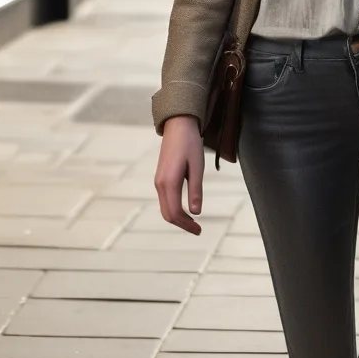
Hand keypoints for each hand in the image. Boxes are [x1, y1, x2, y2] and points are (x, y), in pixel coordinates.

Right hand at [154, 115, 204, 234]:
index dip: (187, 225)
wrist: (178, 126)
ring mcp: (159, 181)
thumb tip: (196, 212)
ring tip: (193, 222)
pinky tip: (185, 208)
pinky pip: (165, 199)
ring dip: (178, 218)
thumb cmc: (190, 144)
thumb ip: (195, 190)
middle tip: (198, 230)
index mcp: (169, 182)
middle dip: (182, 224)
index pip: (175, 213)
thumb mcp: (197, 167)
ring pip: (165, 208)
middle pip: (167, 214)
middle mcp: (160, 184)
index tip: (199, 230)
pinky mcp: (161, 178)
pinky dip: (174, 209)